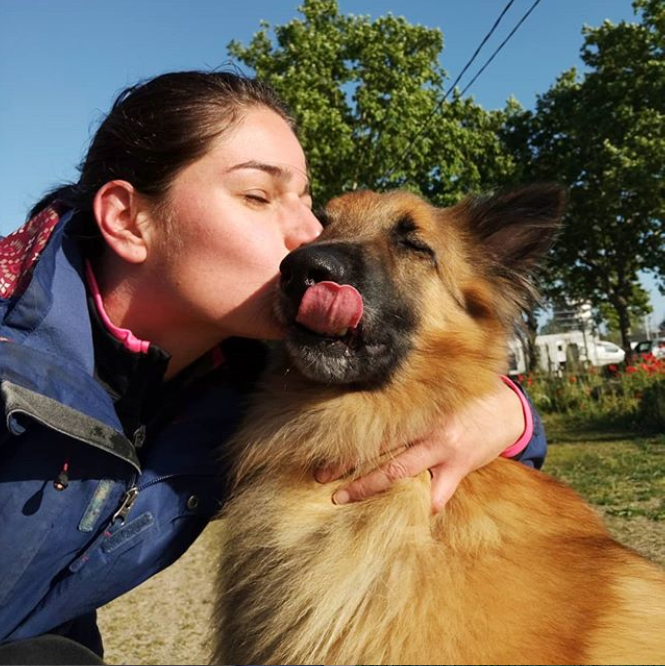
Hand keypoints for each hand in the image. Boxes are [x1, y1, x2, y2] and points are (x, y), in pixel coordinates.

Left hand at [321, 378, 525, 512]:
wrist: (508, 409)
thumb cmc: (463, 400)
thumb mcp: (435, 395)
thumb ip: (408, 403)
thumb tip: (369, 403)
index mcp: (416, 408)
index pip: (374, 425)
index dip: (347, 439)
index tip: (322, 450)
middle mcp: (425, 428)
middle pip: (378, 450)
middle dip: (347, 466)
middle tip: (319, 478)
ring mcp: (443, 450)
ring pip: (400, 474)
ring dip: (370, 488)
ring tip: (344, 500)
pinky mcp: (460, 467)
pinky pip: (438, 495)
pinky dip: (423, 507)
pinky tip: (406, 517)